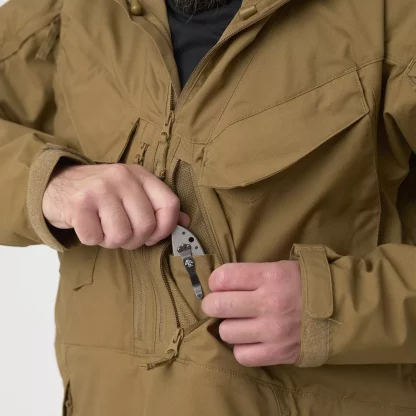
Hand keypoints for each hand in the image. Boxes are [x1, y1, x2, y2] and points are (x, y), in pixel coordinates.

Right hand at [42, 163, 189, 249]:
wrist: (58, 184)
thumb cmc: (102, 194)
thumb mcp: (133, 192)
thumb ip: (158, 206)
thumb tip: (186, 223)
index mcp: (140, 175)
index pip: (170, 204)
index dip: (166, 228)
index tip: (153, 236)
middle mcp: (122, 178)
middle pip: (146, 226)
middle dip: (134, 240)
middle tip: (121, 233)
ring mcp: (100, 189)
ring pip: (121, 236)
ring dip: (111, 241)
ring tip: (103, 228)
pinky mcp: (79, 203)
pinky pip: (95, 238)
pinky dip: (92, 239)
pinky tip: (88, 226)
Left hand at [202, 261, 301, 366]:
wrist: (341, 309)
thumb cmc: (305, 284)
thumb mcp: (281, 267)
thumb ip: (251, 273)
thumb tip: (220, 284)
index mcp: (270, 276)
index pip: (224, 277)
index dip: (215, 281)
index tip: (219, 284)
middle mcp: (269, 303)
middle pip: (218, 305)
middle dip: (213, 304)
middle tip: (219, 304)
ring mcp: (273, 331)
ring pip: (226, 332)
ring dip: (229, 326)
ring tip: (240, 322)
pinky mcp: (278, 353)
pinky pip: (242, 355)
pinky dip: (242, 347)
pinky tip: (250, 339)